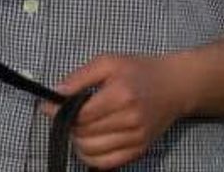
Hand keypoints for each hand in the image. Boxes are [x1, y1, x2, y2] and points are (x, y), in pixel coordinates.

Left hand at [40, 53, 189, 168]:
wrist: (175, 86)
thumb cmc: (140, 70)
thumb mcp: (109, 61)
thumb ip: (80, 76)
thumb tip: (56, 93)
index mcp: (121, 94)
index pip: (81, 114)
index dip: (59, 111)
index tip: (47, 106)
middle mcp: (130, 120)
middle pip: (84, 134)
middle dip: (68, 126)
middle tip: (66, 114)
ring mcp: (136, 138)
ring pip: (91, 152)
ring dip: (77, 142)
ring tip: (78, 127)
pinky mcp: (139, 150)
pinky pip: (106, 164)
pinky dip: (91, 157)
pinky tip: (89, 142)